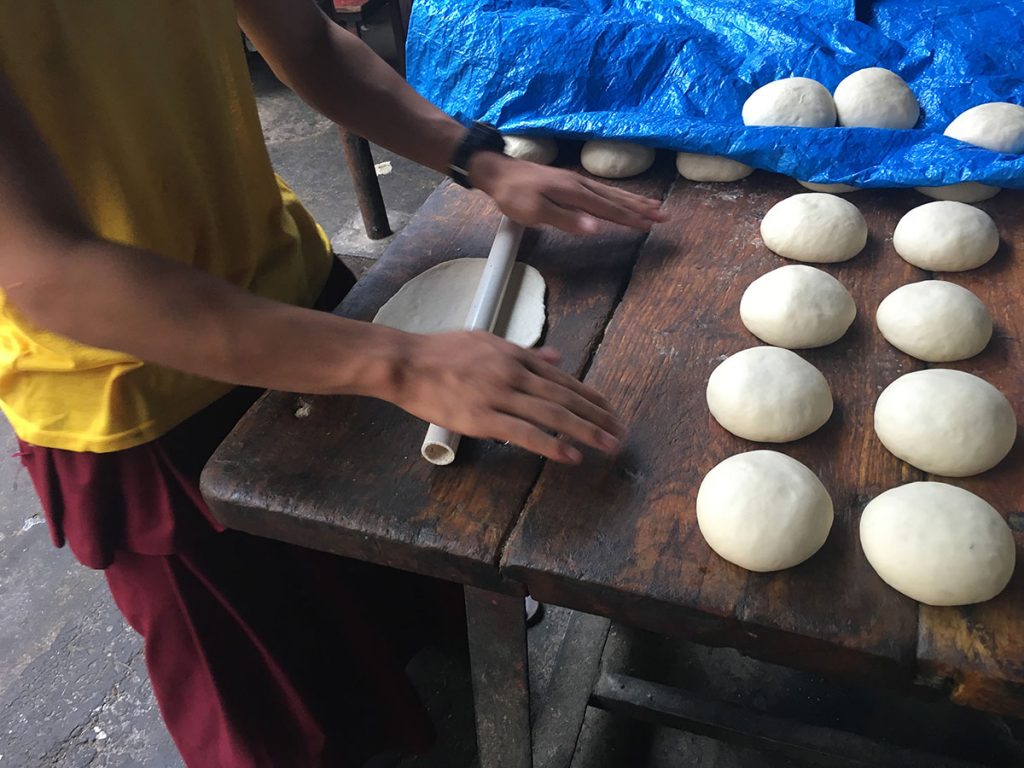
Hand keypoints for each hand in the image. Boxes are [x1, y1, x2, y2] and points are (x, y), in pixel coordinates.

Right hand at [391, 330, 621, 463]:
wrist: (406, 362)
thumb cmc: (441, 351)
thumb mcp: (487, 341)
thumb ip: (523, 352)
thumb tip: (555, 356)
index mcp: (516, 356)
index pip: (563, 379)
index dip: (590, 397)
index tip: (610, 411)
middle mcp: (514, 374)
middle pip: (566, 397)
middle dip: (597, 417)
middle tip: (620, 433)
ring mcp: (500, 396)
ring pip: (553, 415)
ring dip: (586, 432)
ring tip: (608, 445)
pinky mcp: (483, 418)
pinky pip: (524, 434)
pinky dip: (552, 445)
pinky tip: (571, 456)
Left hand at [467, 151, 667, 234]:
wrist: (497, 172)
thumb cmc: (513, 195)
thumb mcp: (535, 212)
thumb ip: (566, 220)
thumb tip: (596, 227)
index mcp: (575, 192)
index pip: (609, 209)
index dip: (631, 219)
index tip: (651, 226)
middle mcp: (580, 184)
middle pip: (616, 198)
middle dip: (641, 208)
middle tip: (664, 215)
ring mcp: (576, 181)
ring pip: (611, 192)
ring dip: (633, 200)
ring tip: (652, 205)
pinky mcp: (569, 182)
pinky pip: (601, 190)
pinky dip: (617, 195)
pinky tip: (620, 198)